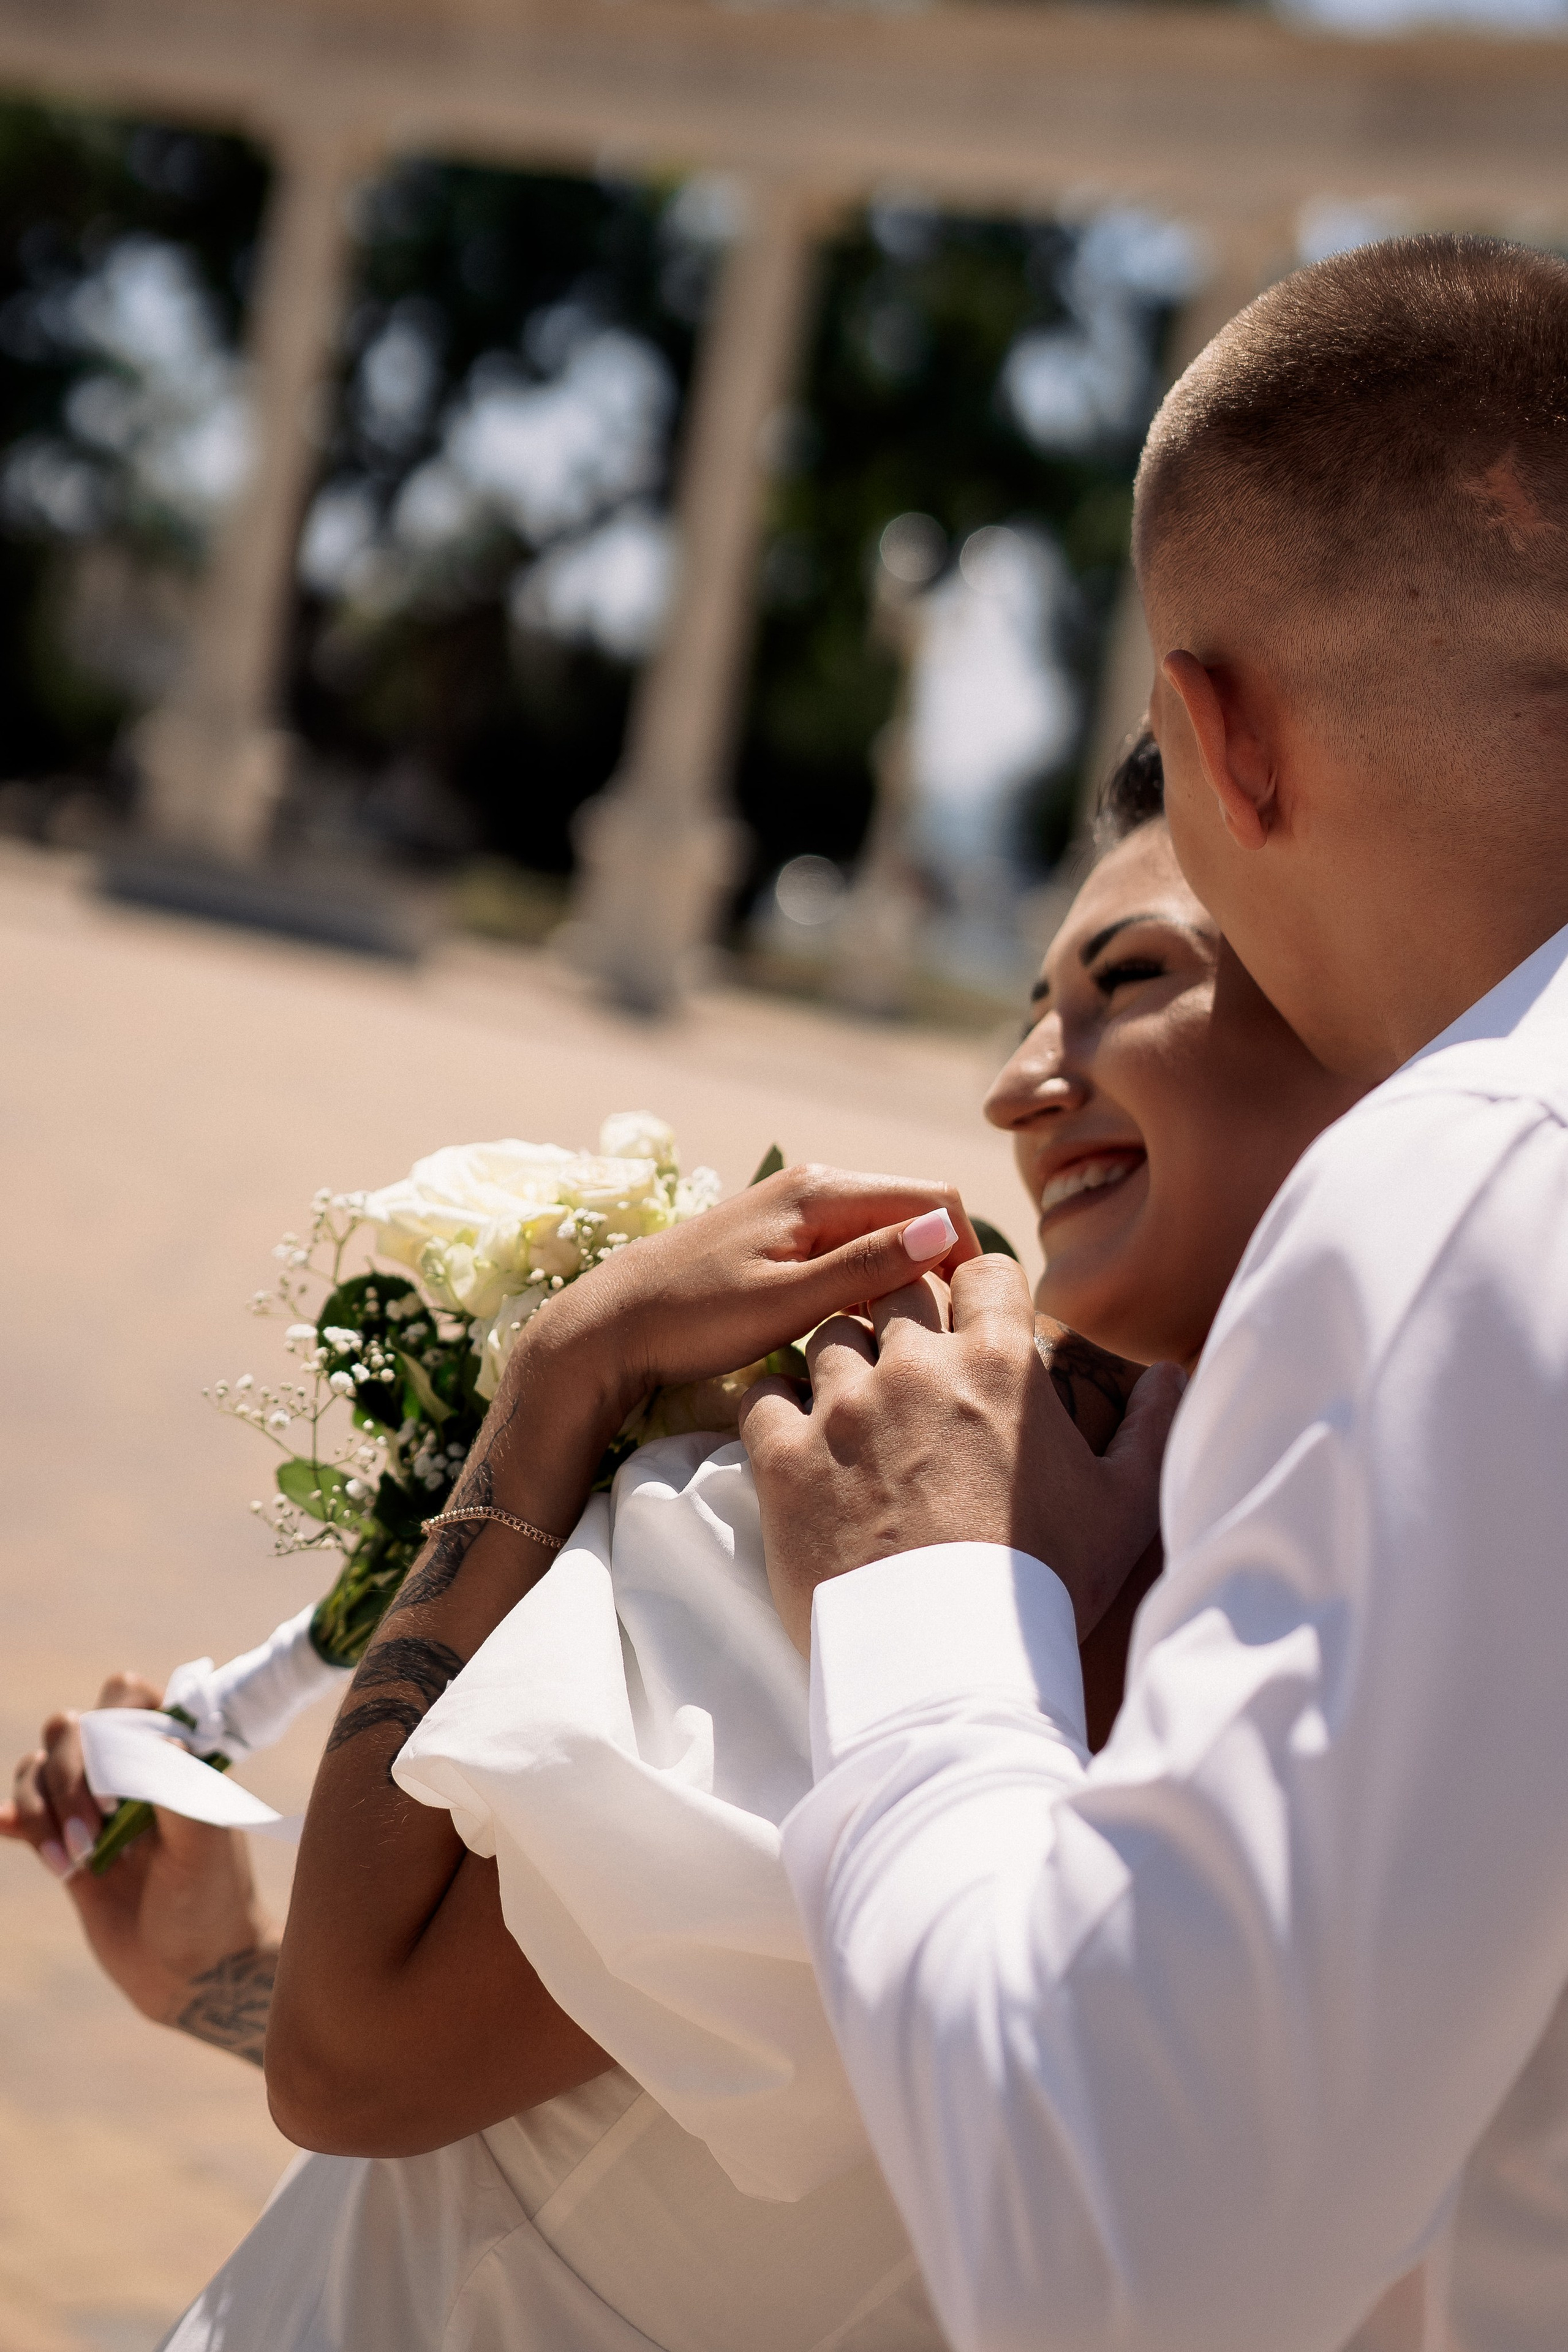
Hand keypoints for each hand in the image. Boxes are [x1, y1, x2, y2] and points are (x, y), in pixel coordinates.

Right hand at [1, 1673, 272, 2029]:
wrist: (192, 1969)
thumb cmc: (212, 1901)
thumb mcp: (205, 1846)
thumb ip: (181, 1792)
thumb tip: (165, 1739)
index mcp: (170, 1754)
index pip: (127, 1695)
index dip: (111, 1722)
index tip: (118, 1787)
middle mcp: (128, 1770)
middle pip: (71, 1729)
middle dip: (69, 1776)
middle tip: (96, 1833)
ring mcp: (93, 1807)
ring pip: (40, 1769)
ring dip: (42, 1808)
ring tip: (72, 1862)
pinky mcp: (66, 1846)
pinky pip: (24, 1815)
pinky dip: (12, 1816)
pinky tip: (5, 1827)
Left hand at [513, 1162, 982, 1435]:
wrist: (609, 1324)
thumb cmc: (692, 1318)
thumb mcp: (786, 1302)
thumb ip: (865, 1266)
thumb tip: (944, 1232)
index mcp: (822, 1190)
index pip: (935, 1200)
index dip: (966, 1253)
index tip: (970, 1317)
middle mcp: (815, 1184)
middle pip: (916, 1211)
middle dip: (943, 1265)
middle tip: (945, 1337)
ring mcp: (797, 1207)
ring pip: (886, 1232)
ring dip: (908, 1276)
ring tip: (908, 1338)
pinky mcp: (782, 1235)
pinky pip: (853, 1246)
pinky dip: (873, 1280)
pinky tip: (865, 1327)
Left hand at [739, 1256, 1184, 1652]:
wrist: (952, 1665)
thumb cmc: (1046, 1584)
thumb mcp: (1124, 1506)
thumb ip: (1152, 1427)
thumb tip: (1177, 1375)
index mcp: (1000, 1363)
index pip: (983, 1270)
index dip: (978, 1292)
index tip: (972, 1325)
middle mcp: (917, 1366)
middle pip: (898, 1290)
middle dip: (906, 1317)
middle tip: (911, 1370)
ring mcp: (844, 1407)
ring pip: (828, 1333)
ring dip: (842, 1359)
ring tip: (855, 1407)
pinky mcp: (785, 1457)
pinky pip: (764, 1395)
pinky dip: (778, 1407)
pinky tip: (799, 1438)